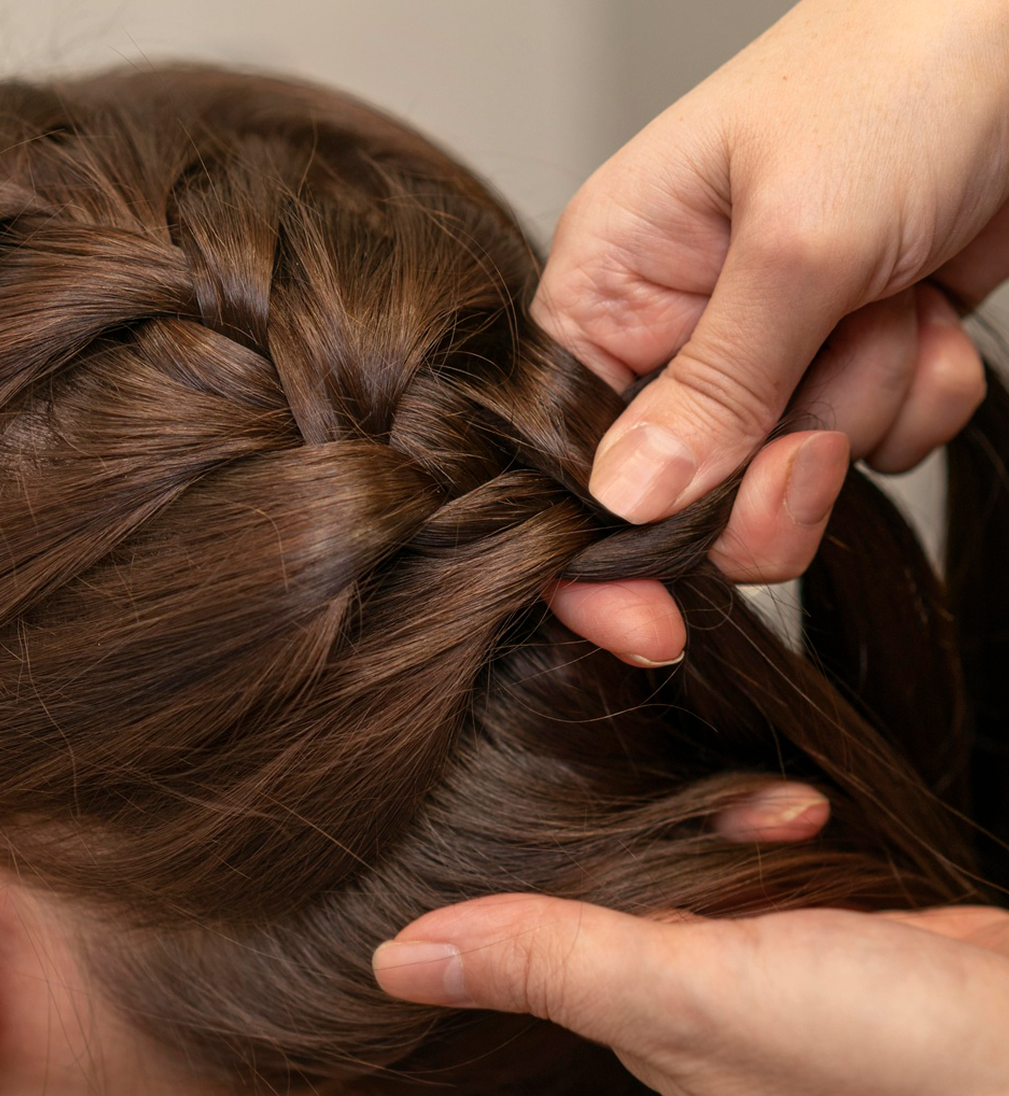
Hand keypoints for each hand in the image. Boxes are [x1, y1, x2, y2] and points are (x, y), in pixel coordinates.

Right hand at [540, 0, 1008, 664]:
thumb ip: (714, 389)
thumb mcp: (798, 238)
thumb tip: (624, 508)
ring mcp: (760, 351)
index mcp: (608, 285)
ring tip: (891, 298)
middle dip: (772, 471)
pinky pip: (871, 448)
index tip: (655, 627)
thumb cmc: (901, 71)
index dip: (599, 551)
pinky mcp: (842, 360)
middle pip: (684, 497)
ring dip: (866, 406)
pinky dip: (919, 393)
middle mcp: (669, 329)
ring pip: (789, 480)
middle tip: (820, 423)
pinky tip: (929, 305)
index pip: (563, 456)